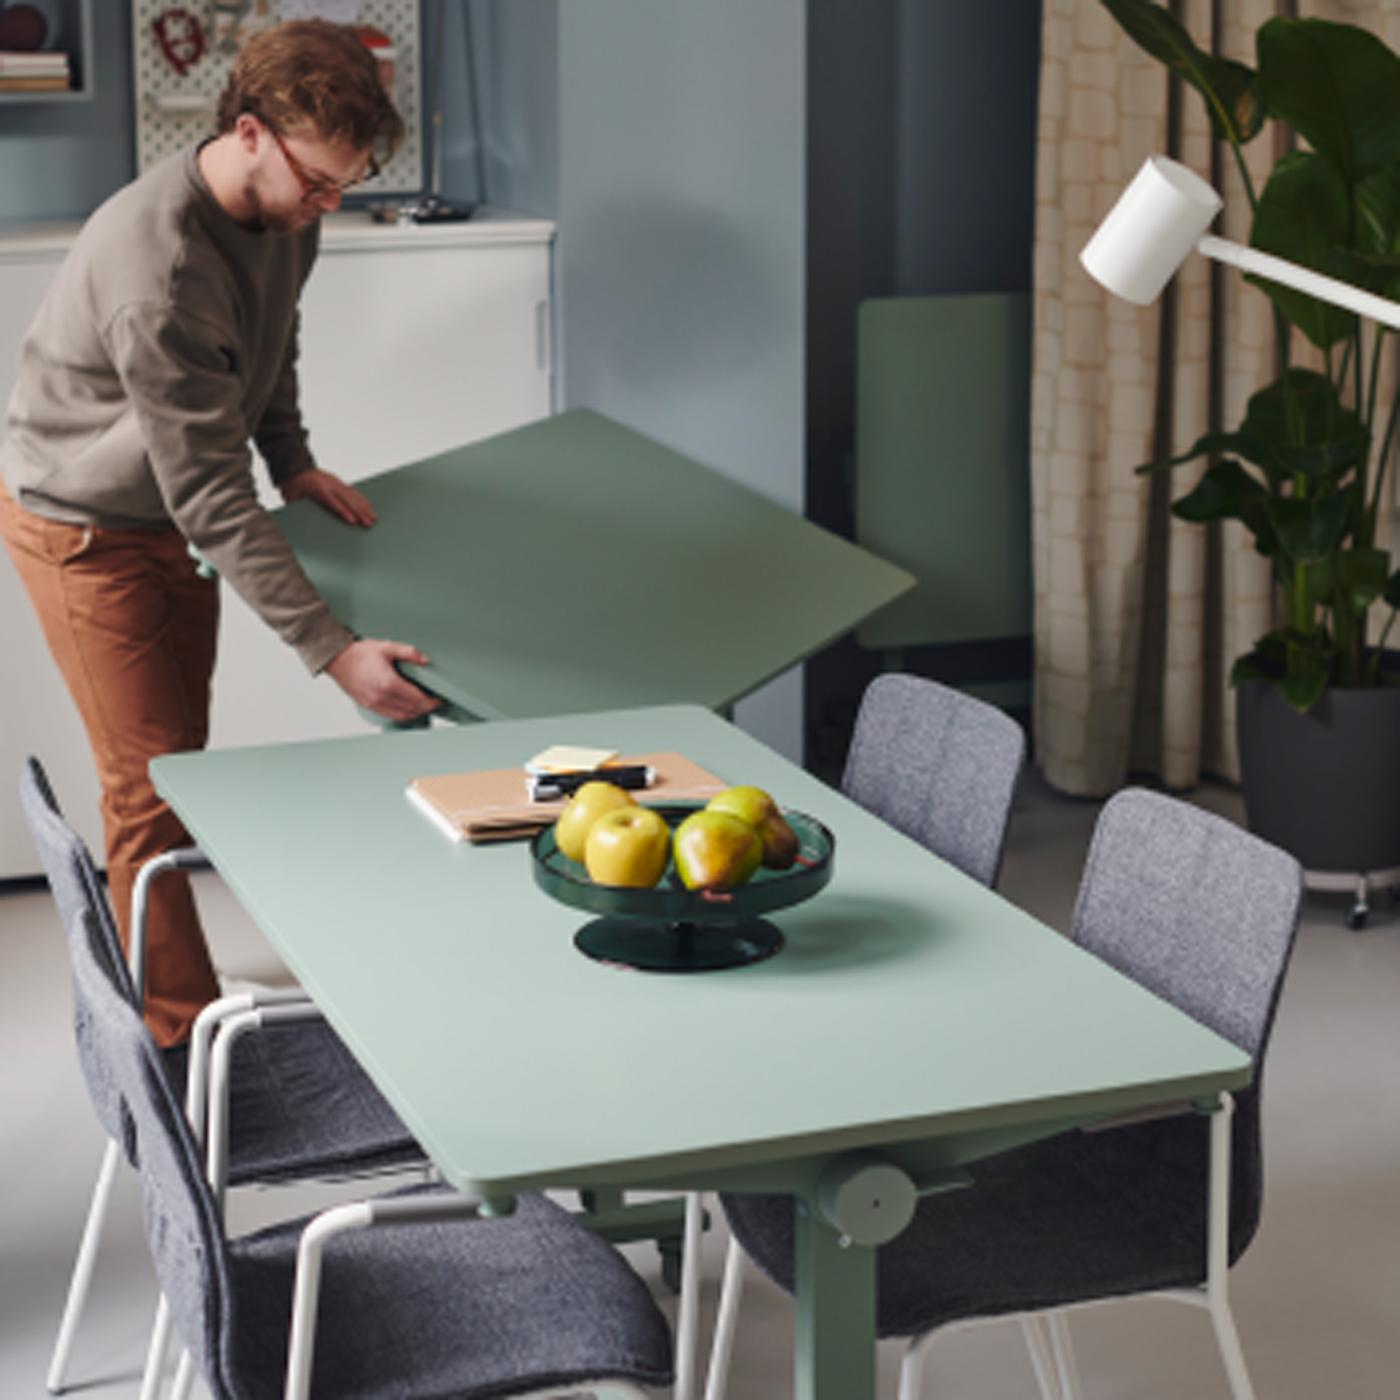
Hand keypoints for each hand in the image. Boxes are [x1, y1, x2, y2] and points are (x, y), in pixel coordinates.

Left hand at [280, 469, 376, 527]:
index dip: (343, 511)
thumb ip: (300, 509)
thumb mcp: (291, 498)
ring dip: (364, 507)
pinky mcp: (338, 482)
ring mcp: (335, 481)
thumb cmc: (292, 485)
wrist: (293, 468)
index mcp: (316, 486)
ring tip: (373, 518)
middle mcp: (328, 483)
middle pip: (347, 498)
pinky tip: (368, 506)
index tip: (352, 521)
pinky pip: (352, 491)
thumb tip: (305, 525)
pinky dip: (361, 499)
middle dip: (359, 512)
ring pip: (353, 495)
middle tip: (368, 523)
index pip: (332, 501)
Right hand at [325, 639, 440, 721]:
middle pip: (412, 709)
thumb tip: (426, 660)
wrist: (336, 659)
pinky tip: (408, 708)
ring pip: (402, 716)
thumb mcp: (386, 647)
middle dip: (426, 707)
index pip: (417, 698)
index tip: (439, 698)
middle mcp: (381, 697)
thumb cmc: (358, 653)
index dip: (431, 701)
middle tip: (435, 702)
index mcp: (388, 683)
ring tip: (424, 706)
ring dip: (415, 713)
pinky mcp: (368, 706)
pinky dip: (403, 714)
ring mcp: (374, 704)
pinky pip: (390, 715)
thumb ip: (409, 653)